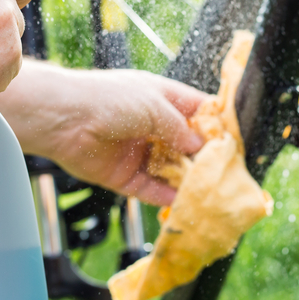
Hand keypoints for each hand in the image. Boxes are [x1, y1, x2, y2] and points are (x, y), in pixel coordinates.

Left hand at [0, 63, 206, 205]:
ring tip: (209, 191)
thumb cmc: (107, 99)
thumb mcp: (154, 106)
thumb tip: (201, 146)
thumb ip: (180, 128)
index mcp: (162, 98)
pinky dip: (167, 196)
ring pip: (171, 170)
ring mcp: (139, 151)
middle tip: (226, 172)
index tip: (234, 141)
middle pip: (187, 144)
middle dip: (205, 158)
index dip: (216, 124)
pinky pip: (152, 189)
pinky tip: (183, 201)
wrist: (63, 119)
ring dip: (188, 180)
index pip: (198, 111)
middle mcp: (152, 124)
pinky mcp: (125, 176)